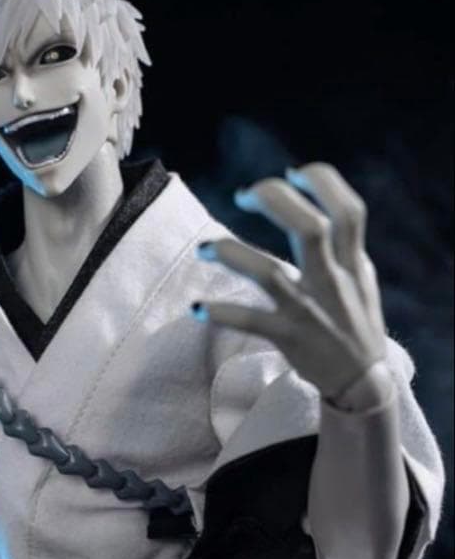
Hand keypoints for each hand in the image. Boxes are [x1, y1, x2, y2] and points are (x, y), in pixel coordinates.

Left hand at [192, 163, 387, 401]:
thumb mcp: (361, 278)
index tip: (291, 174)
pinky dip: (221, 314)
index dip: (322, 183)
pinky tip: (196, 308)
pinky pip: (250, 322)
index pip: (349, 212)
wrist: (362, 384)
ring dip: (231, 254)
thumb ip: (342, 243)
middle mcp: (332, 282)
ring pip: (269, 273)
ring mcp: (309, 311)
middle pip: (310, 229)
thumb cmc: (356, 322)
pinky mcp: (289, 338)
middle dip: (275, 200)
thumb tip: (310, 200)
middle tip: (244, 196)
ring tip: (204, 248)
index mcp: (352, 263)